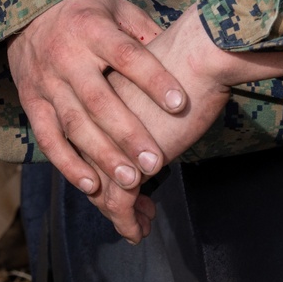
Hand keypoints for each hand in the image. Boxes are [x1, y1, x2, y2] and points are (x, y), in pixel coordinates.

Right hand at [6, 0, 186, 241]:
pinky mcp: (31, 101)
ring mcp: (46, 81)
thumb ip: (145, 32)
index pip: (126, 54)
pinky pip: (48, 137)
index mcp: (92, 28)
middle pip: (98, 98)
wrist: (29, 12)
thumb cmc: (87, 13)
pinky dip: (67, 163)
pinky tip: (92, 185)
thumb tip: (184, 54)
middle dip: (128, 132)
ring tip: (131, 181)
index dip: (153, 78)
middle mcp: (66, 55)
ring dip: (102, 155)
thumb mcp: (117, 9)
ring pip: (75, 123)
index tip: (179, 103)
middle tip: (156, 162)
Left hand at [101, 6, 282, 237]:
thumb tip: (149, 104)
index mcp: (96, 92)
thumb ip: (137, 87)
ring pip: (102, 188)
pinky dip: (128, 220)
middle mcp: (92, 117)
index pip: (84, 136)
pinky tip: (142, 228)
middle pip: (90, 166)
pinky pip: (119, 202)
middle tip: (134, 209)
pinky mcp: (126, 160)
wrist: (198, 53)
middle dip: (107, 192)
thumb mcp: (149, 69)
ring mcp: (105, 139)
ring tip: (142, 223)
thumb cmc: (185, 55)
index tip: (126, 177)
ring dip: (121, 212)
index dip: (100, 162)